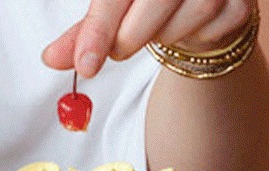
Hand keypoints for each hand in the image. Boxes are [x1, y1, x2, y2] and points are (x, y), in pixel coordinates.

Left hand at [43, 0, 255, 77]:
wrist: (197, 2)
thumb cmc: (147, 2)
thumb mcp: (113, 10)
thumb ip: (84, 34)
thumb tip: (50, 59)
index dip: (99, 28)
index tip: (85, 66)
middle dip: (130, 36)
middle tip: (118, 50)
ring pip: (193, 11)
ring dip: (165, 36)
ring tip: (158, 30)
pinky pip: (217, 25)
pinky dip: (196, 37)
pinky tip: (188, 28)